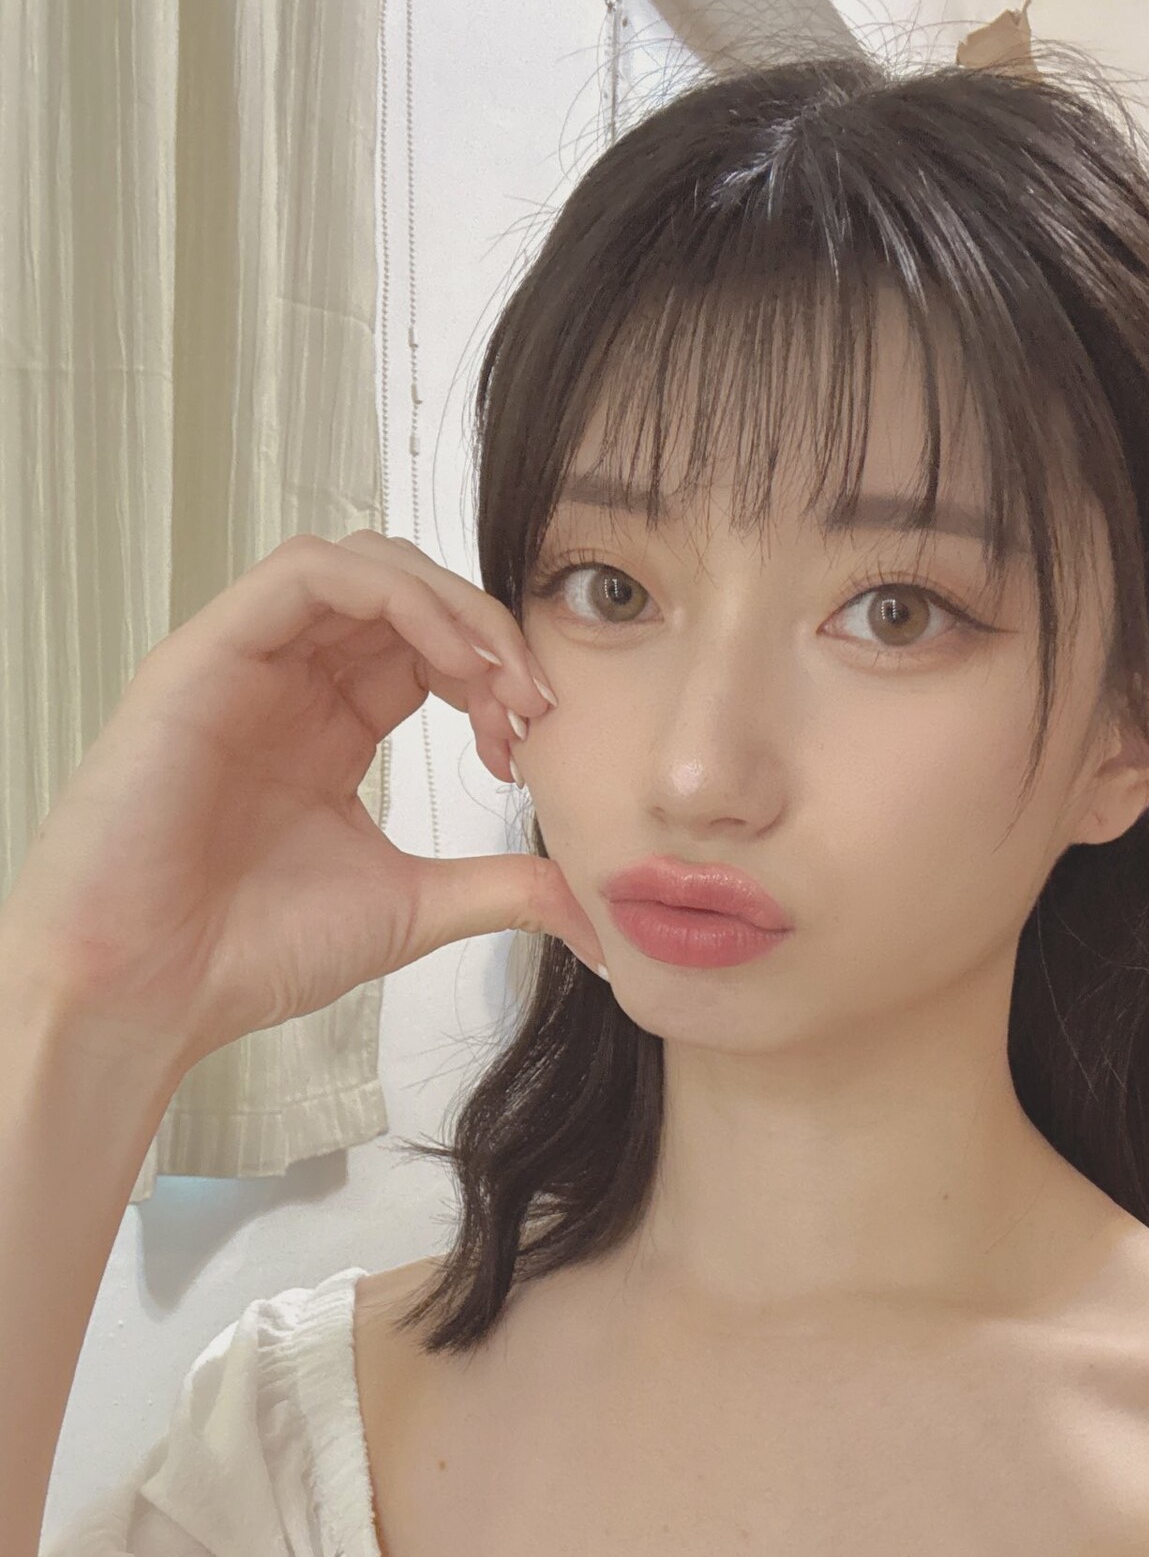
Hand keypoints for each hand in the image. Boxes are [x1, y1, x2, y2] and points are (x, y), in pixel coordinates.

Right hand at [0, 530, 606, 1071]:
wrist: (146, 993)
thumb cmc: (249, 953)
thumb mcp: (412, 906)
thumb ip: (501, 886)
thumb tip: (594, 908)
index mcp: (330, 724)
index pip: (431, 648)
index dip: (498, 671)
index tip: (537, 738)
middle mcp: (290, 680)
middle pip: (409, 593)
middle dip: (489, 631)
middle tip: (535, 700)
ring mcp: (245, 661)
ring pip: (364, 564)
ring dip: (452, 603)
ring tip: (499, 676)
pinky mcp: (203, 653)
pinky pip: (307, 574)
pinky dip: (393, 596)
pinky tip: (447, 658)